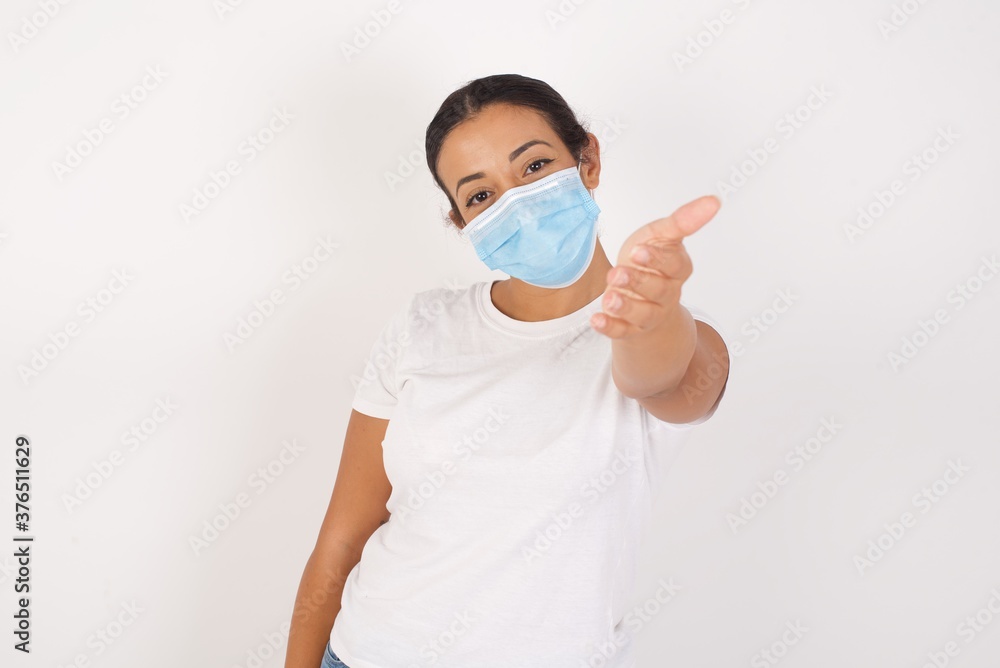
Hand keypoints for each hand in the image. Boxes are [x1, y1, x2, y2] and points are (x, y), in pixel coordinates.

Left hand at [590, 195, 720, 338]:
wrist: (641, 295)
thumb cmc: (649, 261)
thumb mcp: (661, 236)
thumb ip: (682, 221)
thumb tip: (713, 201)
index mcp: (676, 269)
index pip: (673, 264)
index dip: (657, 259)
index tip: (638, 251)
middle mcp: (666, 293)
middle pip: (658, 290)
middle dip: (638, 281)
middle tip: (618, 273)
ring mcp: (649, 313)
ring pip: (642, 313)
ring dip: (625, 306)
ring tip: (609, 297)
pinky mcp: (630, 329)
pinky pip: (622, 331)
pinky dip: (610, 326)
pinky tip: (597, 319)